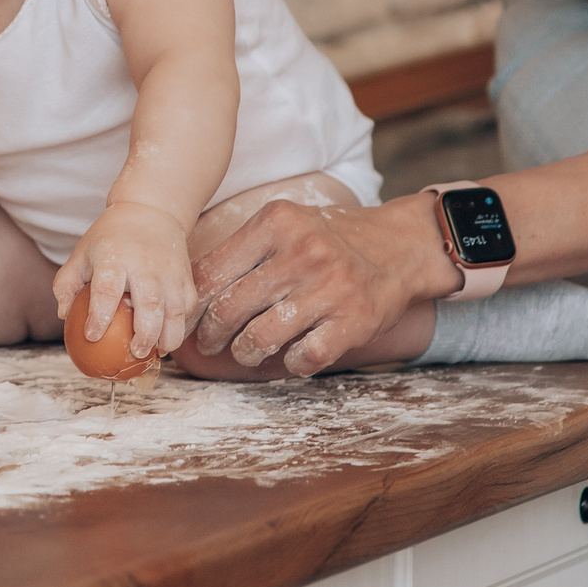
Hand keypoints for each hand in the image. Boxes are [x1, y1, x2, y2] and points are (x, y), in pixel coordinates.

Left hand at [54, 200, 199, 360]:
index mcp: (114, 257)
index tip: (92, 336)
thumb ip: (66, 284)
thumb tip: (65, 317)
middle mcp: (145, 264)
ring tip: (157, 353)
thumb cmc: (109, 239)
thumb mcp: (82, 253)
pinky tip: (168, 340)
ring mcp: (169, 270)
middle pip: (149, 305)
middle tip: (135, 354)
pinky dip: (180, 327)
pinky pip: (187, 306)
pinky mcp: (185, 275)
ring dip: (168, 338)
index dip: (99, 316)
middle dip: (144, 336)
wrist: (150, 211)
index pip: (106, 291)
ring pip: (175, 310)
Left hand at [189, 197, 453, 376]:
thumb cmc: (329, 239)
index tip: (186, 322)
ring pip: (260, 338)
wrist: (401, 245)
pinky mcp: (354, 321)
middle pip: (229, 309)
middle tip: (210, 343)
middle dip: (211, 335)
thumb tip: (189, 297)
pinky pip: (303, 358)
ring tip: (247, 351)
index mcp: (276, 222)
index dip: (191, 307)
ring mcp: (329, 288)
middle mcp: (302, 252)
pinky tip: (291, 355)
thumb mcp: (285, 225)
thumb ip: (242, 252)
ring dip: (246, 353)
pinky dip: (291, 364)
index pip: (211, 273)